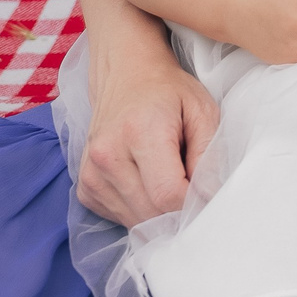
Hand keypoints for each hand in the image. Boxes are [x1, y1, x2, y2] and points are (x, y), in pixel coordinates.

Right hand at [74, 35, 221, 225]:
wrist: (125, 75)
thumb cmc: (168, 92)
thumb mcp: (203, 111)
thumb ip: (209, 155)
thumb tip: (211, 197)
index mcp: (139, 132)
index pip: (168, 194)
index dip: (194, 202)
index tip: (209, 194)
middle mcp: (108, 155)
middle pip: (152, 213)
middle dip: (179, 211)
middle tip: (194, 189)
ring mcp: (91, 174)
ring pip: (136, 221)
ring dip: (160, 213)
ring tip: (170, 179)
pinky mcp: (85, 187)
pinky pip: (120, 217)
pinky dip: (141, 210)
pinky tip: (148, 182)